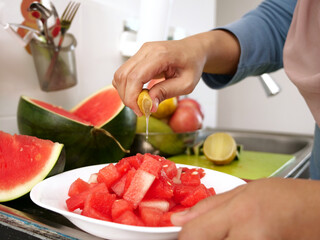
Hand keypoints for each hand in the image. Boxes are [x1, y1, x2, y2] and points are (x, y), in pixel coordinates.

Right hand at [112, 30, 239, 115]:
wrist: (193, 50)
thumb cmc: (192, 65)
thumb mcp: (186, 84)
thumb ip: (166, 92)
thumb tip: (149, 105)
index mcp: (160, 55)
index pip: (135, 77)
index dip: (133, 97)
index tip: (140, 111)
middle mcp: (147, 50)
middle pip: (124, 76)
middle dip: (128, 97)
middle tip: (140, 110)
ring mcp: (141, 52)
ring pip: (120, 74)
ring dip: (125, 92)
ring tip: (140, 102)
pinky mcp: (138, 56)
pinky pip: (124, 73)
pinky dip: (126, 86)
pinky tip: (139, 94)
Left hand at [171, 178, 319, 239]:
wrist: (319, 213)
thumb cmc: (286, 198)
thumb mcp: (244, 191)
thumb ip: (208, 206)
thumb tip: (178, 219)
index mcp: (240, 215)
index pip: (193, 235)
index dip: (182, 237)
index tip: (181, 234)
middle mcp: (248, 239)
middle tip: (206, 234)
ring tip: (225, 233)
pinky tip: (233, 238)